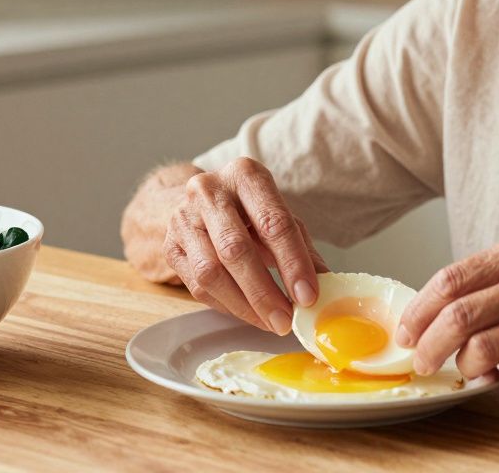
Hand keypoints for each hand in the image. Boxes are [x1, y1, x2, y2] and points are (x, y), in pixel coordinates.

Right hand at [163, 157, 328, 334]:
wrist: (200, 203)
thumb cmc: (248, 211)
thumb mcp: (279, 218)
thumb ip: (302, 250)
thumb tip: (327, 285)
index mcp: (245, 175)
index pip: (273, 222)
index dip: (292, 263)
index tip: (307, 296)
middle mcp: (208, 190)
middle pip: (236, 249)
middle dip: (264, 292)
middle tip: (286, 320)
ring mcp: (182, 218)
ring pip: (211, 272)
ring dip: (244, 305)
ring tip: (270, 322)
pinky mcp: (170, 246)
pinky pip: (196, 286)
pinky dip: (226, 306)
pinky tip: (248, 314)